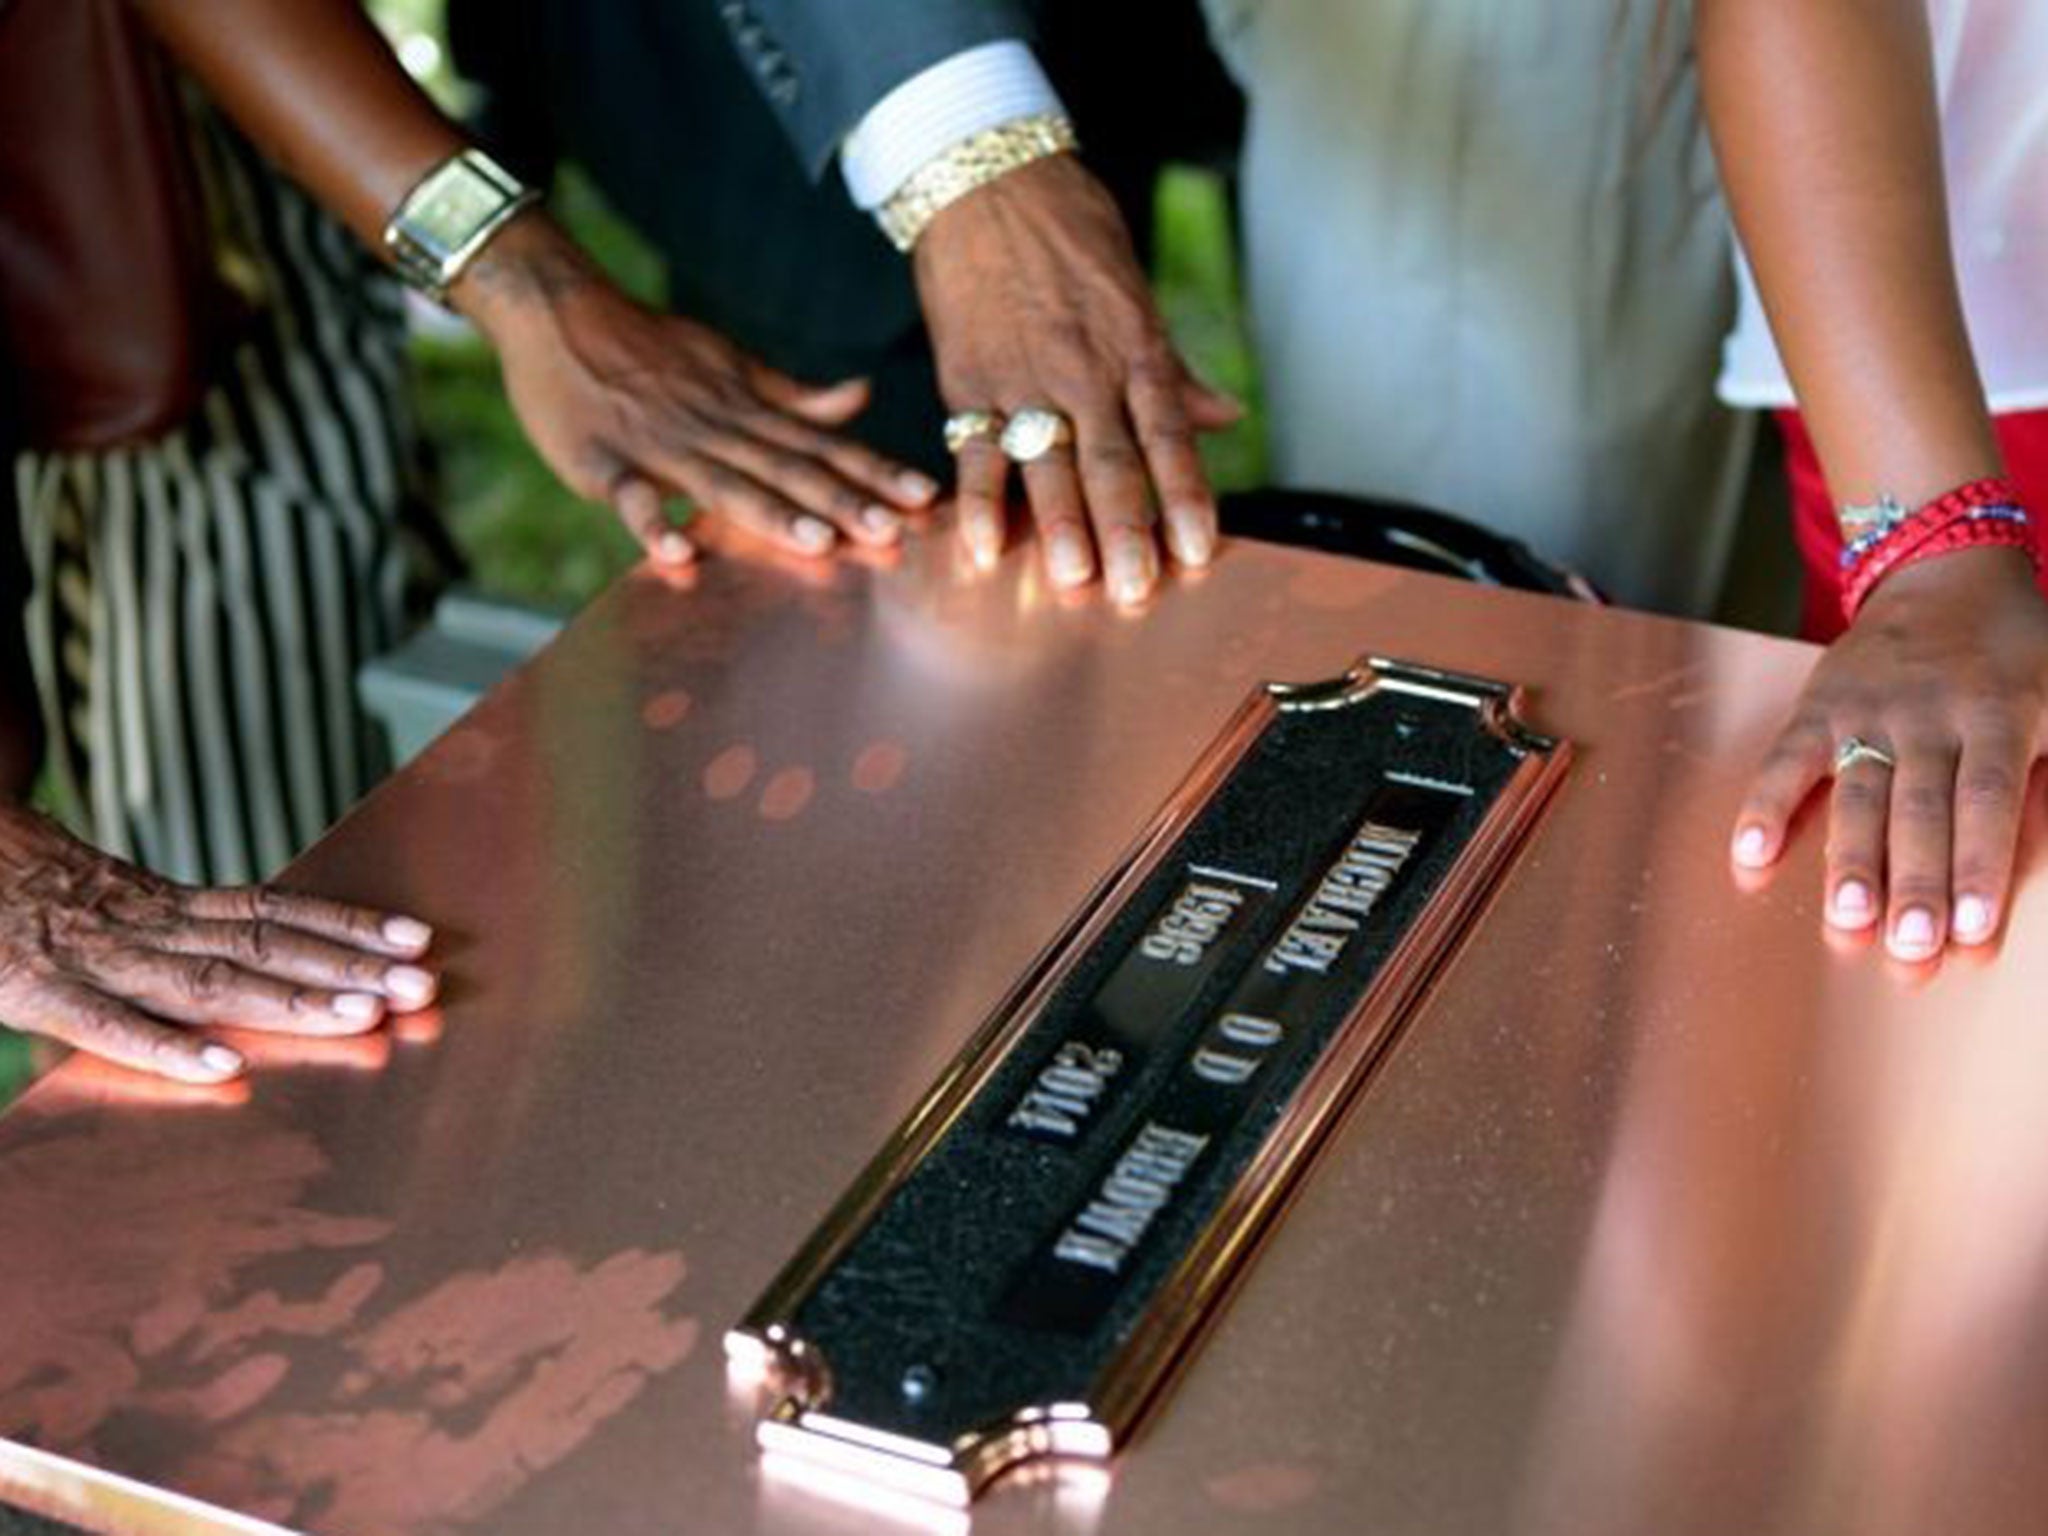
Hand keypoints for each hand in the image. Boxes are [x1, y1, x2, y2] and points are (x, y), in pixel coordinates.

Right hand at [0, 804, 439, 1082]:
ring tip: (364, 1015)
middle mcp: (147, 925)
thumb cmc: (20, 885)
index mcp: (166, 904)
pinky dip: (165, 1046)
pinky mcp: (34, 990)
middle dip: (349, 967)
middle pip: (265, 946)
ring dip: (291, 999)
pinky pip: (107, 1024)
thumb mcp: (111, 900)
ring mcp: (95, 958)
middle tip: (423, 986)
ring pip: (210, 981)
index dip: (349, 922)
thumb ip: (180, 927)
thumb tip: (266, 951)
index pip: (275, 910)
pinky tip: (224, 1069)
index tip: (418, 937)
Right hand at [455, 216, 938, 564]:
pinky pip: (631, 496)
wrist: (560, 310)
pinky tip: (678, 553)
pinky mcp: (605, 461)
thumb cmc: (649, 346)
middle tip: (892, 532)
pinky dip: (652, 522)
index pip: (823, 445)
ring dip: (770, 511)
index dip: (874, 471)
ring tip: (817, 542)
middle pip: (787, 468)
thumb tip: (862, 397)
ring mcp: (661, 444)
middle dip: (841, 501)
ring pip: (724, 480)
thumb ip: (795, 395)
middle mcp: (716, 427)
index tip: (925, 497)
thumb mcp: (731, 365)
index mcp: (748, 410)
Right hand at [913, 154, 1242, 603]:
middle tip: (1136, 588)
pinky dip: (979, 501)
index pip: (1168, 437)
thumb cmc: (1071, 233)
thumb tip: (1225, 418)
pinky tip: (983, 548)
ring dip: (1061, 525)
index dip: (1186, 496)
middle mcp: (1083, 371)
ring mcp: (1022, 378)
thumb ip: (1175, 370)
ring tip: (1075, 579)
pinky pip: (974, 450)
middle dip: (1126, 529)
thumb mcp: (1137, 292)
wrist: (987, 182)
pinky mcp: (968, 380)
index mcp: (1134, 351)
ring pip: (1047, 463)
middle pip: (1111, 462)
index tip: (1198, 550)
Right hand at [1731, 548, 2047, 960]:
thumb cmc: (2018, 654)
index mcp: (2000, 712)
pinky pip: (1785, 761)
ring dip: (1850, 863)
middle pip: (1920, 809)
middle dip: (1915, 883)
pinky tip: (1752, 862)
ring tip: (1846, 925)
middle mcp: (1929, 713)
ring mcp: (1866, 710)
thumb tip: (2047, 850)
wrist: (1944, 574)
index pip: (1986, 799)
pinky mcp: (1817, 707)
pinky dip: (1765, 810)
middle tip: (1909, 950)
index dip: (1978, 865)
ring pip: (1858, 796)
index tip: (1971, 932)